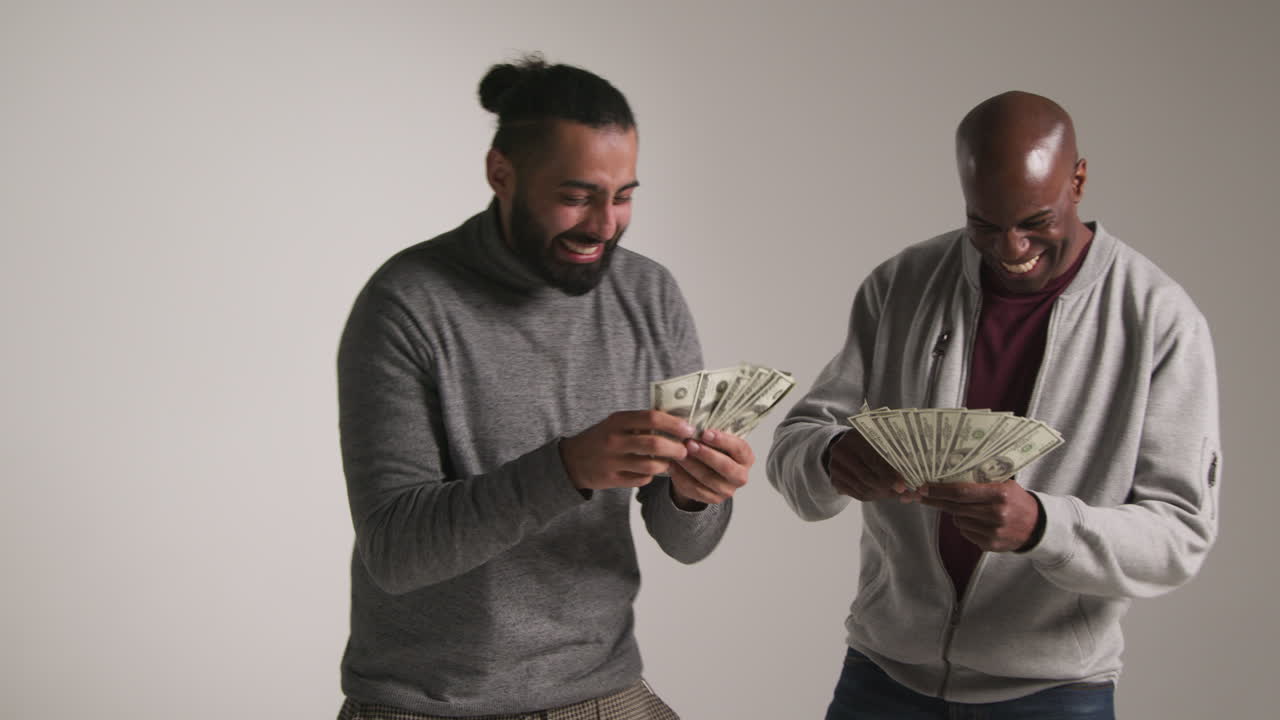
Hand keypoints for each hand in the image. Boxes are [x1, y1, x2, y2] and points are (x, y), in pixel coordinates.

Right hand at [560, 410, 693, 491]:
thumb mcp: (615, 423)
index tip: (688, 428)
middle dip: (676, 447)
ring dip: (667, 464)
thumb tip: (675, 421)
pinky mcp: (612, 479)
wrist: (572, 460)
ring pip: (651, 464)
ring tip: (671, 462)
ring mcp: (612, 461)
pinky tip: (651, 470)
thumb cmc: (601, 438)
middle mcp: (614, 440)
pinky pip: (642, 478)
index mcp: (617, 421)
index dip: (674, 423)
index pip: (652, 417)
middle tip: (686, 450)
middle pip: (654, 443)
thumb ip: (639, 422)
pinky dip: (651, 475)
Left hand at [669, 429, 753, 506]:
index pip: (739, 448)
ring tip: (678, 453)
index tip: (705, 433)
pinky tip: (673, 466)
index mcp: (746, 458)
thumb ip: (712, 435)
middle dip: (705, 454)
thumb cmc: (714, 450)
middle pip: (725, 466)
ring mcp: (728, 490)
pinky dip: (682, 477)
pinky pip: (695, 489)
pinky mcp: (713, 499)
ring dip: (690, 465)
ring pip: (707, 478)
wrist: (707, 471)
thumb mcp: (718, 441)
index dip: (722, 440)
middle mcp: (741, 476)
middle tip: (689, 444)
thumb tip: (696, 423)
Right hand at [828, 430, 920, 501]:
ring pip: (863, 489)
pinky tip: (885, 494)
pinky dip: (875, 496)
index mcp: (853, 437)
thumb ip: (895, 452)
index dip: (889, 474)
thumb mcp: (882, 438)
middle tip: (904, 493)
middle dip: (888, 488)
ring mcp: (835, 468)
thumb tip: (913, 474)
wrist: (846, 445)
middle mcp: (840, 452)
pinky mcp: (835, 481)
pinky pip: (858, 495)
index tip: (903, 486)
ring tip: (899, 494)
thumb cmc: (872, 440)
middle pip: (867, 477)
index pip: (872, 460)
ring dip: (883, 494)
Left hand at [919, 479, 1040, 551]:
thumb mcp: (1005, 484)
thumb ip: (982, 480)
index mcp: (1000, 494)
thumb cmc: (1016, 501)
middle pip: (956, 507)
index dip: (940, 490)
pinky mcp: (990, 545)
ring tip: (967, 508)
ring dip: (954, 514)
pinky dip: (965, 526)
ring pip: (958, 520)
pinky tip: (977, 521)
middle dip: (936, 501)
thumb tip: (949, 474)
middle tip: (922, 495)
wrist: (1037, 527)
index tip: (924, 487)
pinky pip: (966, 533)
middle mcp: (996, 513)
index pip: (962, 491)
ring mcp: (993, 531)